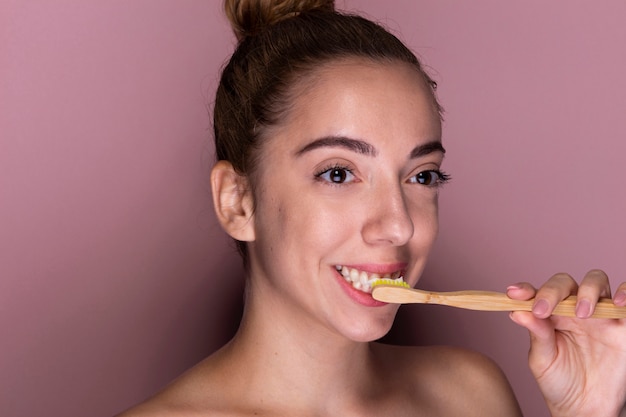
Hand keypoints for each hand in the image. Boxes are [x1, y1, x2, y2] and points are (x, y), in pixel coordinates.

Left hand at [507, 270, 625, 416]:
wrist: (586, 408)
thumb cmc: (560, 381)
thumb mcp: (543, 360)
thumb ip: (536, 334)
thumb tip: (517, 311)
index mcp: (550, 314)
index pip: (538, 293)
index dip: (526, 289)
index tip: (514, 294)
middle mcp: (572, 309)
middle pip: (565, 283)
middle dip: (553, 291)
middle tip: (544, 310)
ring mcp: (598, 314)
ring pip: (596, 282)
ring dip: (588, 290)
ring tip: (582, 312)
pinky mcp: (622, 325)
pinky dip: (625, 292)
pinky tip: (616, 303)